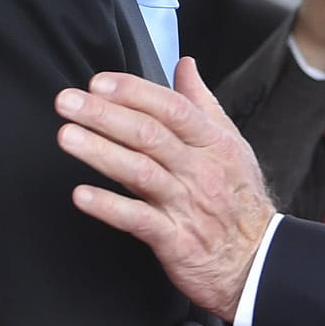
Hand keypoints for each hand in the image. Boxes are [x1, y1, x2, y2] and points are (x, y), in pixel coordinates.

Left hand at [56, 57, 274, 321]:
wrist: (257, 260)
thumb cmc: (239, 199)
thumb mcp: (230, 144)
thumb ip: (202, 103)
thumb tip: (185, 65)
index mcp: (213, 143)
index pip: (172, 108)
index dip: (135, 92)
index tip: (100, 82)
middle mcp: (199, 169)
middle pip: (150, 135)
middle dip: (105, 115)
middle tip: (68, 102)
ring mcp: (186, 204)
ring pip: (140, 172)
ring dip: (100, 152)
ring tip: (67, 136)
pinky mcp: (175, 239)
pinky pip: (138, 219)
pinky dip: (109, 206)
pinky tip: (82, 195)